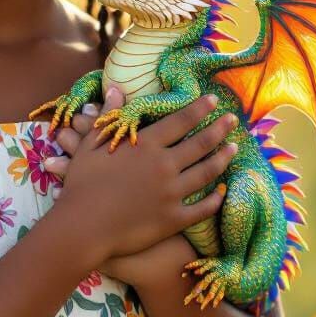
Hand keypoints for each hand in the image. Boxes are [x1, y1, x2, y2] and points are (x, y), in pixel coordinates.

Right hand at [43, 83, 234, 278]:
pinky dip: (215, 199)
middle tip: (233, 119)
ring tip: (234, 148)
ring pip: (207, 172)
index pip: (180, 120)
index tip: (213, 100)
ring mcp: (172, 193)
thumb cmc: (81, 185)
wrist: (83, 227)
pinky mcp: (173, 219)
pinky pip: (202, 208)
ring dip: (223, 158)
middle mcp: (164, 165)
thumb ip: (109, 117)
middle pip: (200, 142)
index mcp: (145, 145)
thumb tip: (116, 89)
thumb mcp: (89, 145)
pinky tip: (223, 192)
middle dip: (220, 129)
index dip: (199, 108)